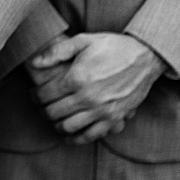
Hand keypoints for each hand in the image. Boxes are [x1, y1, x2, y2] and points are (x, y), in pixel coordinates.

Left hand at [31, 33, 165, 142]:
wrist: (145, 57)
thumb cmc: (113, 46)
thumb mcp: (84, 40)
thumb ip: (57, 51)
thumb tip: (34, 63)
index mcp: (77, 78)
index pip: (45, 94)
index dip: (34, 96)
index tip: (33, 94)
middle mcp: (88, 97)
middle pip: (53, 113)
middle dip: (42, 111)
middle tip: (40, 107)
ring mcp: (102, 111)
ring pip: (68, 127)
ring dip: (55, 125)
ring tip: (53, 119)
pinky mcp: (114, 119)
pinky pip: (90, 136)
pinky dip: (76, 138)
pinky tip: (69, 135)